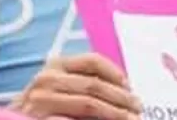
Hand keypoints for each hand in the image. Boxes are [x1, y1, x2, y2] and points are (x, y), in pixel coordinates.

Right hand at [8, 54, 140, 119]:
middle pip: (94, 85)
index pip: (92, 61)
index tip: (131, 86)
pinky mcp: (38, 119)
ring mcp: (40, 101)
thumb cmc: (43, 106)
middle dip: (121, 99)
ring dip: (114, 114)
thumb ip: (84, 83)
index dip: (115, 73)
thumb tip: (126, 90)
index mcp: (55, 65)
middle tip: (138, 109)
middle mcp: (46, 79)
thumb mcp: (61, 87)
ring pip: (88, 105)